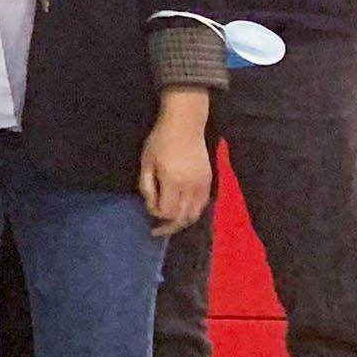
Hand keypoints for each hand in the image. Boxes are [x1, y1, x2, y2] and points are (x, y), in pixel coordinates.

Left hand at [140, 117, 212, 232]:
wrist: (185, 125)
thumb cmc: (160, 142)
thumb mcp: (146, 163)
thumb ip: (147, 187)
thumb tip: (152, 207)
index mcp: (174, 181)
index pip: (168, 211)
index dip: (157, 214)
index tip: (149, 207)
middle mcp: (191, 186)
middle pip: (184, 218)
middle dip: (169, 226)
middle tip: (156, 230)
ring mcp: (203, 184)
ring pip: (196, 214)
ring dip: (183, 222)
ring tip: (170, 224)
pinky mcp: (209, 181)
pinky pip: (203, 204)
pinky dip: (193, 212)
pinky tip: (182, 211)